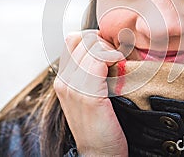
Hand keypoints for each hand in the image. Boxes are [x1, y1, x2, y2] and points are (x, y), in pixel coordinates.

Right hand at [54, 30, 127, 155]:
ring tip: (119, 61)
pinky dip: (112, 56)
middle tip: (116, 55)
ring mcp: (74, 87)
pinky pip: (99, 59)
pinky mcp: (88, 95)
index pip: (73, 41)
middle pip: (80, 38)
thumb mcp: (90, 96)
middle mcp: (64, 81)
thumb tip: (107, 52)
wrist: (100, 155)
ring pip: (90, 45)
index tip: (109, 52)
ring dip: (109, 49)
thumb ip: (91, 75)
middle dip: (101, 41)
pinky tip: (120, 65)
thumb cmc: (101, 126)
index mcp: (63, 80)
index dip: (93, 40)